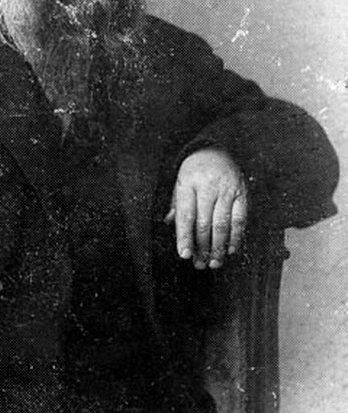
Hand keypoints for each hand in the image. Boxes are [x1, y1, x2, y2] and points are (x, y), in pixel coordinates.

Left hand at [165, 148, 246, 268]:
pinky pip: (240, 218)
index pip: (186, 215)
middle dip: (202, 247)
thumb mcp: (179, 182)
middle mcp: (208, 186)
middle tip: (200, 264)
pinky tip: (231, 250)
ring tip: (214, 263)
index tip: (184, 254)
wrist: (214, 148)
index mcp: (188, 183)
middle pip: (204, 223)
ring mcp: (227, 189)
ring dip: (219, 247)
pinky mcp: (242, 192)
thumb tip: (170, 225)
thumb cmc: (194, 170)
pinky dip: (236, 236)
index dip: (185, 237)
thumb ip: (176, 204)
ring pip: (223, 223)